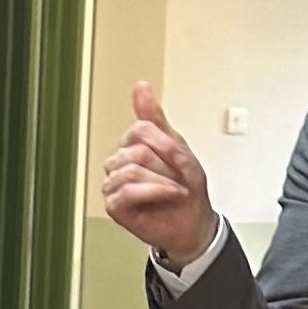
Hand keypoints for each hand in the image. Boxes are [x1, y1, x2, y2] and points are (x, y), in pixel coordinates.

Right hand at [101, 82, 216, 267]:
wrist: (194, 222)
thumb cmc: (186, 187)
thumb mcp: (178, 147)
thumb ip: (155, 118)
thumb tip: (140, 87)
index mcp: (131, 145)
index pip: (141, 130)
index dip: (167, 145)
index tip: (181, 159)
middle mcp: (118, 163)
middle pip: (137, 150)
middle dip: (166, 166)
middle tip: (177, 178)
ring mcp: (113, 184)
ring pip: (132, 169)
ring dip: (163, 181)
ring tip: (174, 190)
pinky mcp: (115, 206)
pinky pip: (128, 190)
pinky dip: (155, 191)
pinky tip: (168, 195)